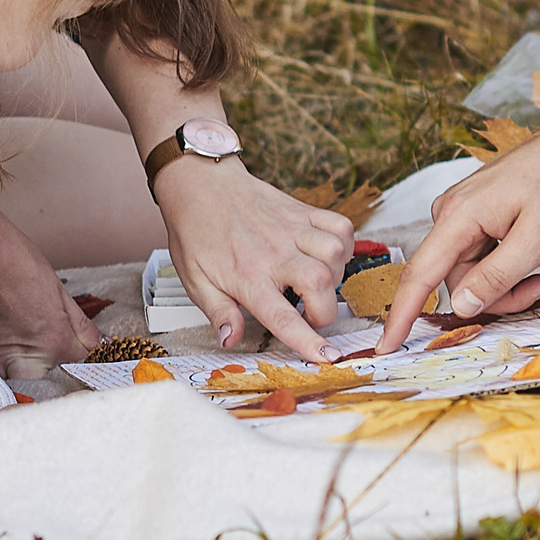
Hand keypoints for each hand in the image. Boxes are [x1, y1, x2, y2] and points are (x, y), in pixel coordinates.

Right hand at [0, 216, 103, 379]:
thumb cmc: (15, 260)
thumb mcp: (58, 289)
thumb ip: (79, 324)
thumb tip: (96, 342)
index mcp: (55, 339)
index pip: (80, 364)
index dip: (84, 357)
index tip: (80, 351)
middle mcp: (29, 355)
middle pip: (51, 376)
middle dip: (55, 366)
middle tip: (51, 346)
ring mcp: (1, 357)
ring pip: (24, 378)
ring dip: (29, 369)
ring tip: (26, 343)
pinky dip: (4, 367)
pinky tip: (8, 348)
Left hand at [157, 158, 353, 360]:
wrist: (200, 182)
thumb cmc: (196, 233)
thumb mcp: (195, 281)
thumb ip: (219, 312)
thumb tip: (231, 341)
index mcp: (247, 276)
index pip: (283, 315)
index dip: (308, 340)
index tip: (328, 356)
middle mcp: (274, 253)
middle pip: (320, 283)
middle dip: (325, 311)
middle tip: (309, 314)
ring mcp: (292, 228)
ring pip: (334, 253)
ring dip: (335, 276)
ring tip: (316, 283)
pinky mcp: (303, 210)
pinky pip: (341, 226)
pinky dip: (343, 245)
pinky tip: (326, 256)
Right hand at [373, 83, 539, 353]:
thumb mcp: (537, 239)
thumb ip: (496, 276)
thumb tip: (461, 306)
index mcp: (459, 216)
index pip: (420, 274)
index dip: (401, 315)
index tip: (384, 348)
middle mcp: (451, 214)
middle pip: (455, 280)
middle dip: (496, 297)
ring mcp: (463, 214)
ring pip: (470, 273)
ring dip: (505, 284)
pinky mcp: (475, 217)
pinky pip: (479, 258)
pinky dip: (505, 269)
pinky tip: (533, 260)